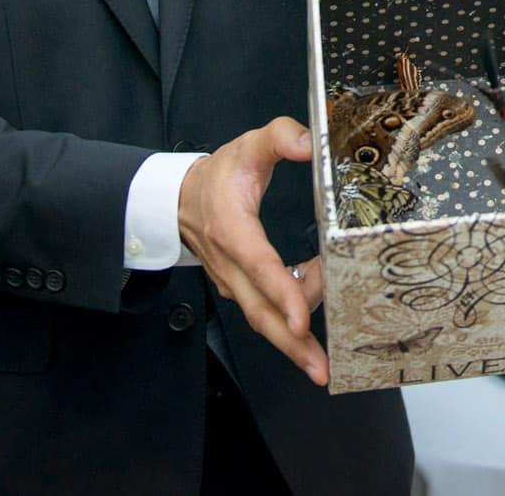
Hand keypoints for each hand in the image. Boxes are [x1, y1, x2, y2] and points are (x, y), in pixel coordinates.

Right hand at [179, 117, 328, 385]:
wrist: (180, 198)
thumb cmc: (219, 176)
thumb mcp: (248, 146)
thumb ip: (281, 137)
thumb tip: (311, 143)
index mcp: (234, 231)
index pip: (260, 267)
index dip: (282, 294)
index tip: (301, 320)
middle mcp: (232, 265)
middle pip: (260, 312)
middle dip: (291, 344)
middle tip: (320, 368)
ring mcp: (234, 281)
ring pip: (262, 319)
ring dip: (291, 342)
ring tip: (323, 358)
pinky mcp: (239, 288)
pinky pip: (263, 311)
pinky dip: (287, 323)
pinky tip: (312, 322)